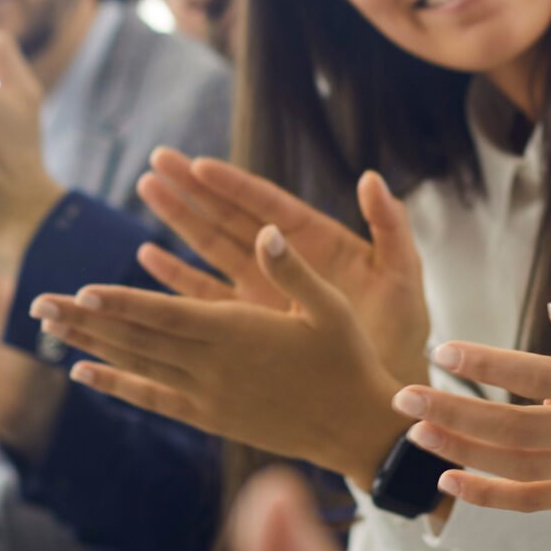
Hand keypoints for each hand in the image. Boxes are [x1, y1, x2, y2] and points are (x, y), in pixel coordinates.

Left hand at [36, 227, 406, 484]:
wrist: (354, 429)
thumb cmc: (347, 360)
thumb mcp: (330, 307)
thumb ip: (292, 270)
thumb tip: (266, 230)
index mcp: (238, 333)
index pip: (166, 316)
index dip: (120, 304)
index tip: (79, 291)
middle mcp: (213, 367)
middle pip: (136, 341)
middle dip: (85, 322)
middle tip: (37, 304)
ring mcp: (207, 396)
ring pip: (137, 366)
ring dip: (90, 347)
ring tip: (48, 329)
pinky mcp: (209, 417)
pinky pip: (152, 399)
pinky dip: (116, 385)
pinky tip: (83, 374)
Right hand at [138, 151, 431, 389]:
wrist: (388, 391)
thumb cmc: (402, 331)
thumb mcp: (402, 276)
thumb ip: (389, 227)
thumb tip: (371, 178)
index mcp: (318, 243)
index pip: (268, 206)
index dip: (234, 185)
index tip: (199, 164)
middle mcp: (286, 262)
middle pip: (231, 217)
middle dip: (194, 189)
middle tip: (157, 160)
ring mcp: (265, 291)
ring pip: (211, 248)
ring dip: (179, 221)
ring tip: (147, 189)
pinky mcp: (251, 325)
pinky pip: (206, 295)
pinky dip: (178, 275)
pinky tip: (150, 255)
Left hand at [398, 297, 550, 535]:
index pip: (526, 371)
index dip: (480, 363)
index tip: (443, 350)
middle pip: (502, 423)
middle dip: (446, 409)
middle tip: (401, 396)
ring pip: (509, 462)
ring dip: (456, 450)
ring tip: (413, 435)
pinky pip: (532, 500)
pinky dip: (489, 496)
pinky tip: (452, 486)